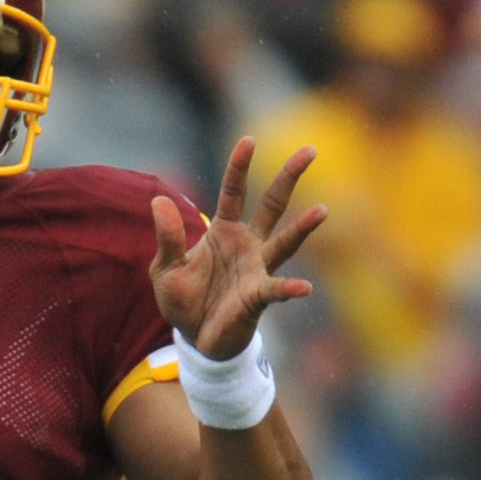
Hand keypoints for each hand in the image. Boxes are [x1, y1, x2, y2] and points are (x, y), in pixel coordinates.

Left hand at [149, 137, 323, 359]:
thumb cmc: (183, 299)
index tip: (249, 140)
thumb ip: (168, 237)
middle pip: (272, 204)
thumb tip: (158, 200)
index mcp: (223, 231)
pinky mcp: (259, 297)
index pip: (234, 191)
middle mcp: (247, 244)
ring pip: (284, 242)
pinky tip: (304, 288)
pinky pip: (277, 290)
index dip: (240, 166)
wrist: (195, 339)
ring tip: (322, 210)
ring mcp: (257, 269)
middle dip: (289, 177)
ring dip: (302, 228)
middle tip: (310, 150)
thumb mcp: (165, 267)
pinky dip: (290, 288)